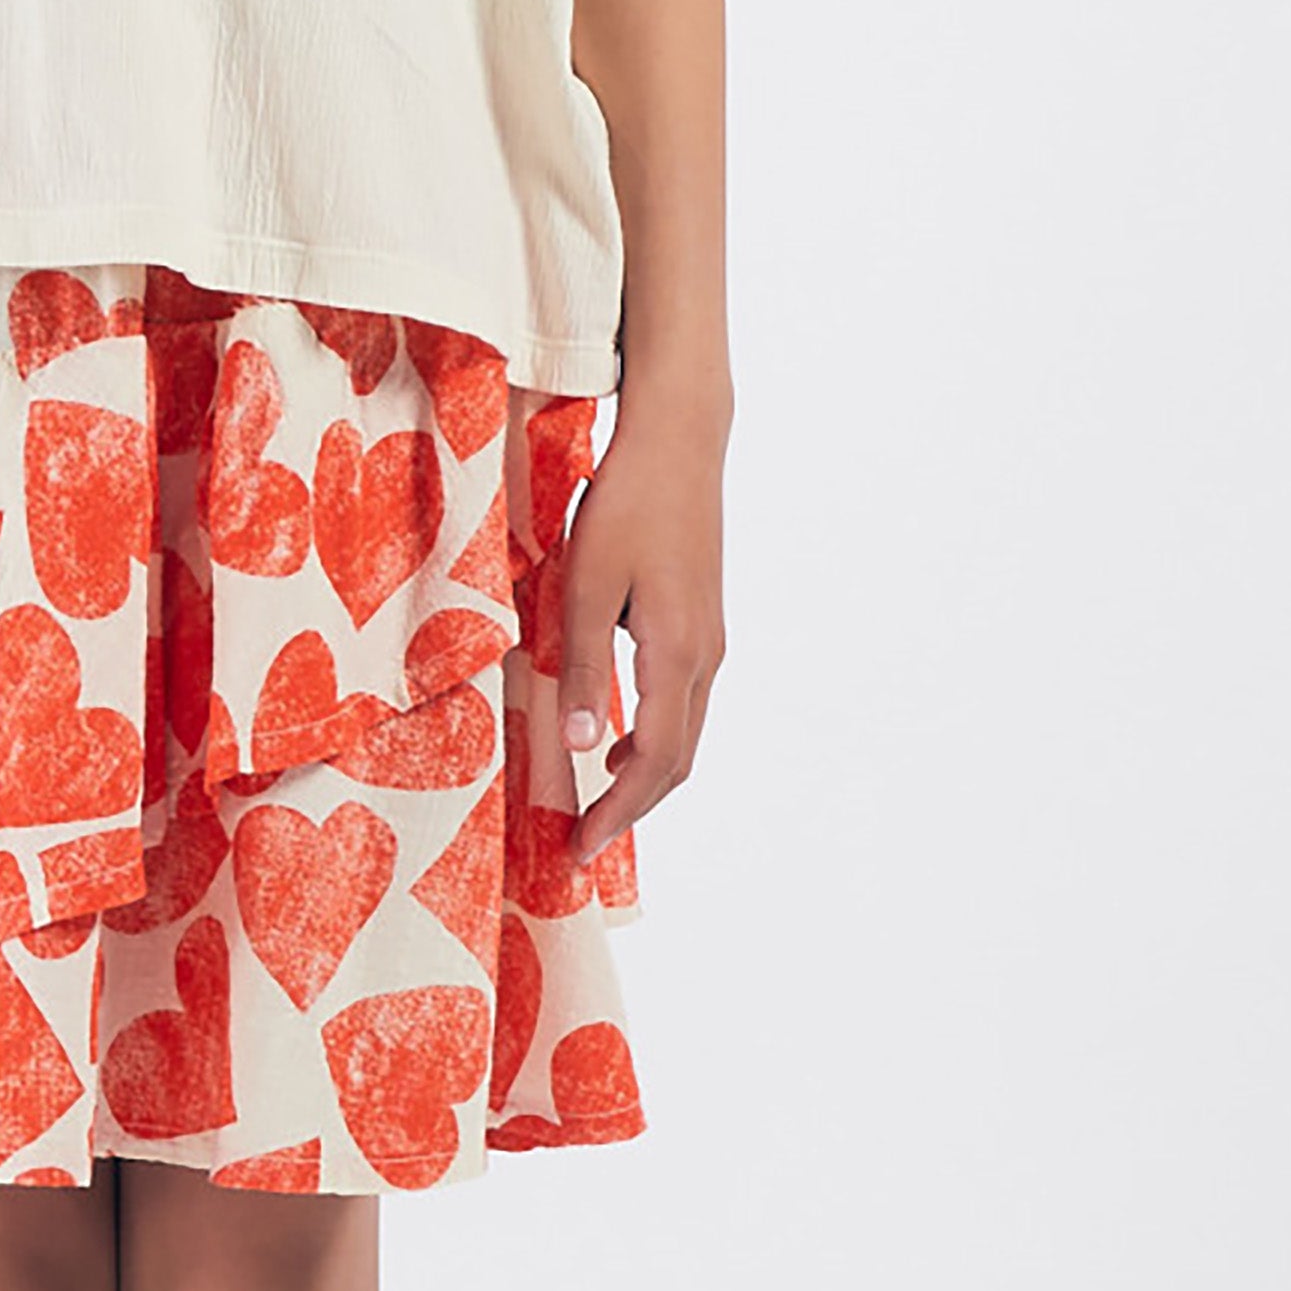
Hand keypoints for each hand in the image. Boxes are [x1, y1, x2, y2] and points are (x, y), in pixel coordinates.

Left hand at [557, 401, 726, 866]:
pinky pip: (683, 703)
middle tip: (582, 841)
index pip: (653, 762)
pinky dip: (653, 738)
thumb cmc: (627, 504)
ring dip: (643, 776)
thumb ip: (582, 668)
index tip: (580, 850)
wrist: (681, 440)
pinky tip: (615, 736)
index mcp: (677, 655)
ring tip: (594, 800)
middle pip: (677, 762)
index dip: (618, 814)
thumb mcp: (585, 585)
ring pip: (684, 735)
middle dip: (631, 809)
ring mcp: (710, 640)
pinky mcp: (702, 622)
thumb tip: (580, 747)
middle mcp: (705, 657)